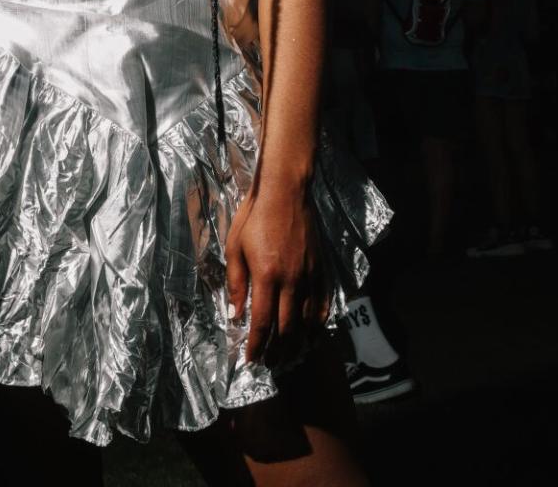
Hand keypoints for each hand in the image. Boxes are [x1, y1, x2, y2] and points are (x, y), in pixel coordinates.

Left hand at [224, 179, 329, 369]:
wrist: (285, 193)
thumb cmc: (254, 217)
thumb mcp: (234, 247)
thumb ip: (236, 283)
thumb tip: (236, 314)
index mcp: (266, 276)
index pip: (263, 322)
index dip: (257, 345)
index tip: (252, 359)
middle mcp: (291, 281)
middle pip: (287, 328)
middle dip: (277, 351)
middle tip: (271, 363)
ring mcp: (309, 276)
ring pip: (307, 320)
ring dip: (298, 343)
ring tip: (289, 355)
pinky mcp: (321, 269)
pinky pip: (323, 303)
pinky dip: (318, 322)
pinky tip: (312, 333)